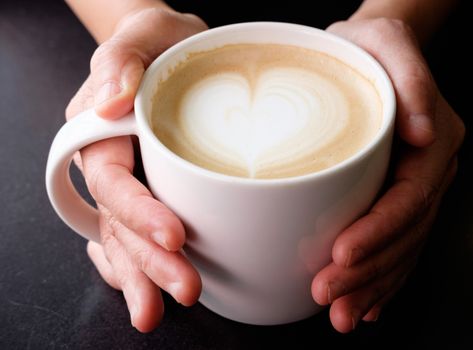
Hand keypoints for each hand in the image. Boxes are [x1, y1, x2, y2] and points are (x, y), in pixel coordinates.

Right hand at [65, 8, 207, 331]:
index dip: (140, 213)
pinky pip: (136, 236)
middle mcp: (110, 166)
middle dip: (149, 261)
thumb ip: (121, 62)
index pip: (114, 183)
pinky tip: (151, 289)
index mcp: (100, 134)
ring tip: (161, 309)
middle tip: (184, 289)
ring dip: (144, 276)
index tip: (175, 236)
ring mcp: (129, 184)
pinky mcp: (151, 192)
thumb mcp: (145, 36)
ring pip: (126, 238)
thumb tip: (108, 101)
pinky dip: (141, 265)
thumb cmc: (162, 43)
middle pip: (121, 222)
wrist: (175, 50)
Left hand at [312, 18, 464, 332]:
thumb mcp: (387, 43)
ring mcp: (415, 187)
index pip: (408, 198)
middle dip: (367, 271)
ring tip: (342, 314)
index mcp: (433, 142)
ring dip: (372, 286)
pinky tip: (367, 303)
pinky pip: (396, 244)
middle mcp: (429, 170)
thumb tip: (424, 134)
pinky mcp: (394, 196)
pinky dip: (382, 278)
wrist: (369, 52)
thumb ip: (412, 81)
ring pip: (400, 248)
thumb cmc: (370, 47)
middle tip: (329, 298)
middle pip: (403, 233)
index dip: (378, 232)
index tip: (341, 256)